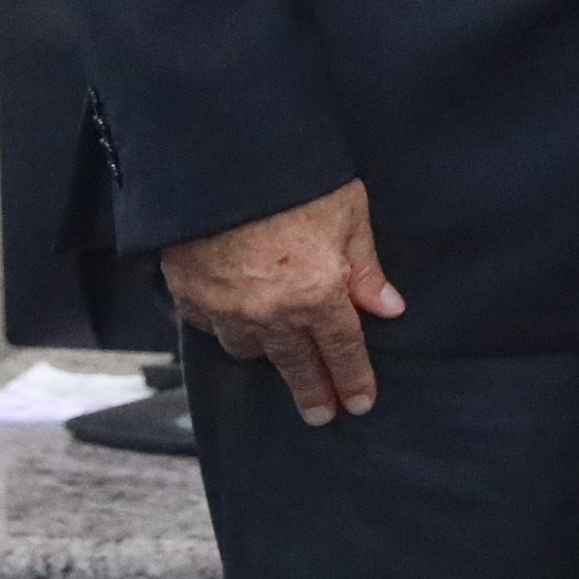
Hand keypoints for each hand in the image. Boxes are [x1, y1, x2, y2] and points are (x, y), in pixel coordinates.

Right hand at [160, 181, 405, 425]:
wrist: (220, 164)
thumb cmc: (294, 181)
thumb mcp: (349, 215)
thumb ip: (365, 268)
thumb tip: (388, 308)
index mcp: (317, 295)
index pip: (342, 350)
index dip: (353, 379)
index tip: (360, 403)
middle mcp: (271, 313)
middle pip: (296, 365)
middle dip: (313, 392)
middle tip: (322, 414)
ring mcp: (225, 309)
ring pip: (249, 349)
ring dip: (267, 354)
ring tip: (280, 358)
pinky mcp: (189, 296)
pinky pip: (211, 328)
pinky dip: (226, 328)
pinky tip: (235, 324)